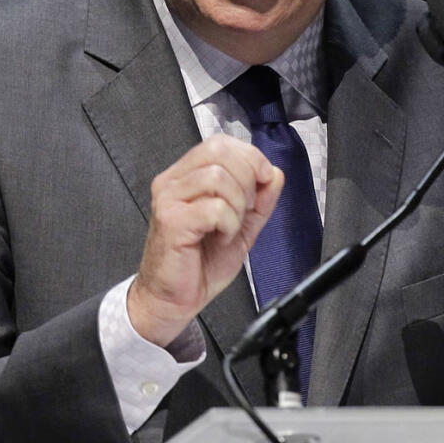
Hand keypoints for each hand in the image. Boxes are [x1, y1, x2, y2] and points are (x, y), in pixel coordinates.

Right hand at [127, 134, 283, 346]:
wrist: (171, 299)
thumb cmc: (198, 264)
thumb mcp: (241, 227)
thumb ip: (259, 201)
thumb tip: (275, 174)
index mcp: (186, 177)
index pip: (220, 144)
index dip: (250, 157)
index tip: (263, 180)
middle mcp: (172, 182)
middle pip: (220, 154)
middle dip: (247, 180)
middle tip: (245, 209)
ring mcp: (168, 200)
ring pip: (218, 178)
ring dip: (238, 205)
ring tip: (230, 227)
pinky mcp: (171, 221)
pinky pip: (214, 208)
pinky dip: (229, 224)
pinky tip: (221, 238)